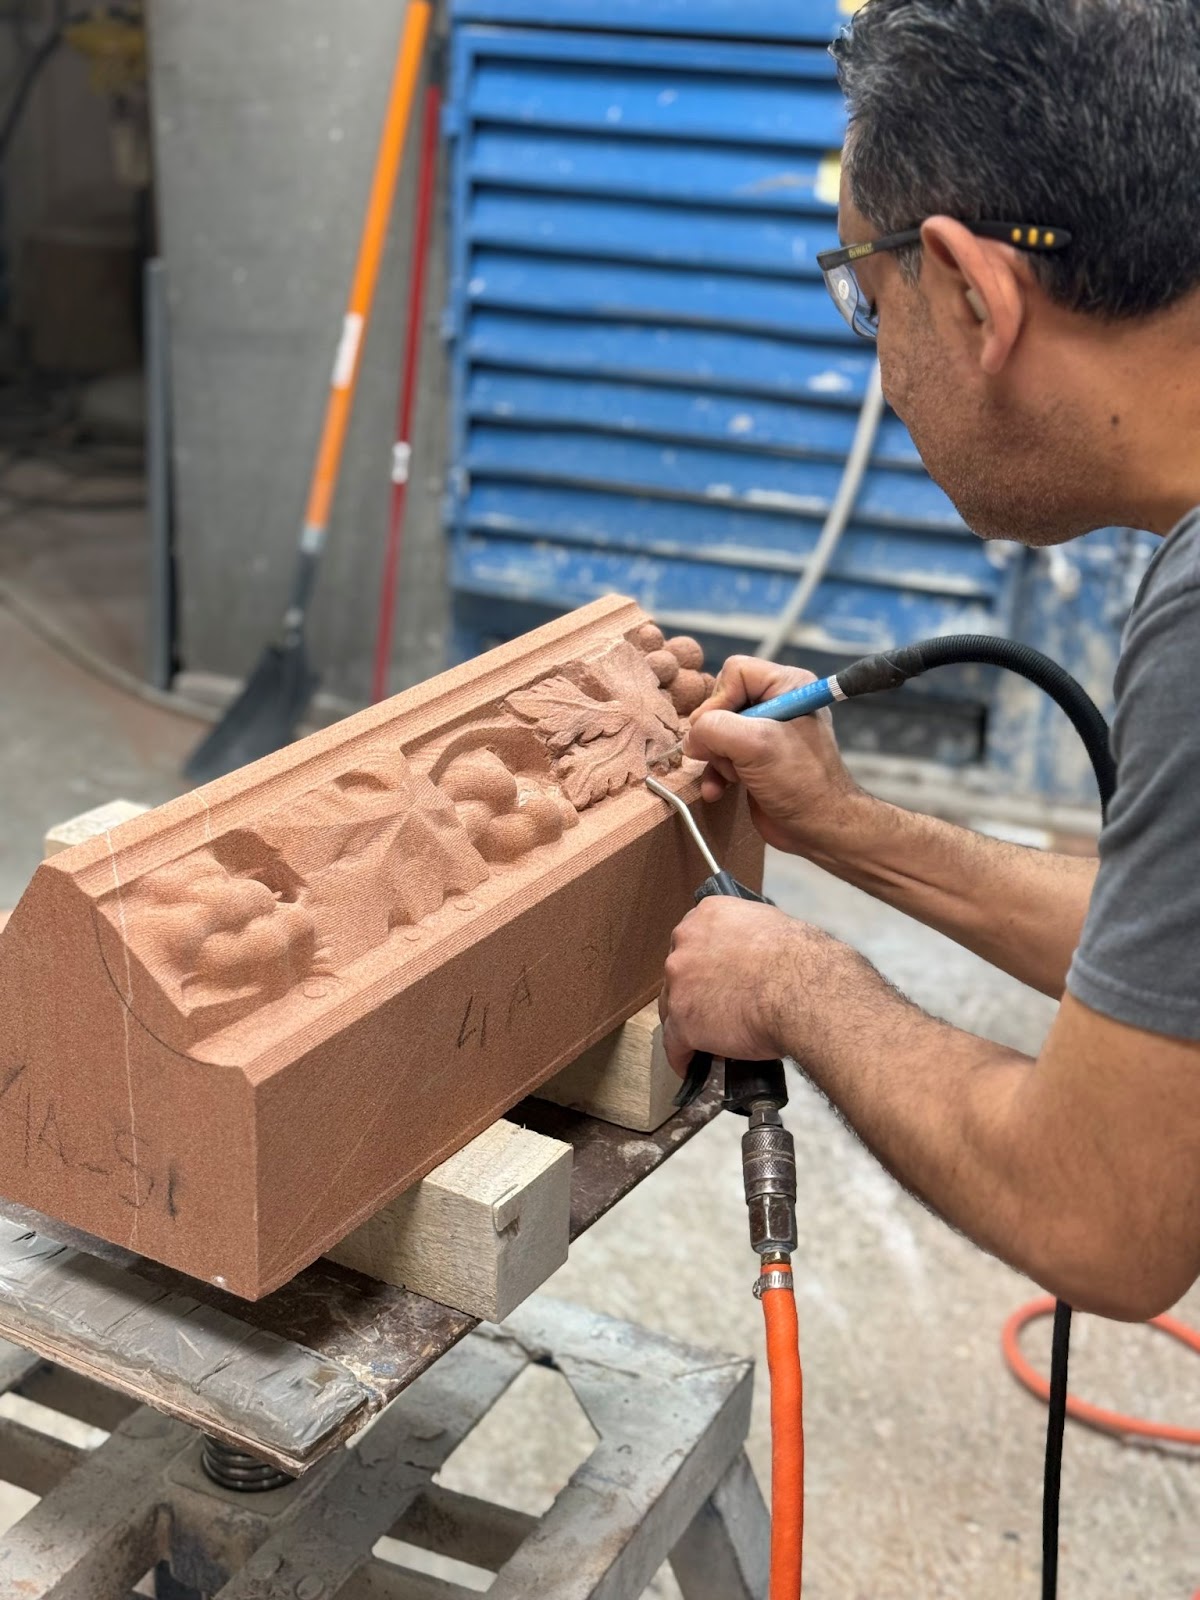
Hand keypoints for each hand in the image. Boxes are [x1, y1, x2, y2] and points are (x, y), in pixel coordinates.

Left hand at [659, 898, 802, 1075]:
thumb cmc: (800, 959)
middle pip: (678, 973)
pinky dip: (683, 1055)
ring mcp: (679, 983)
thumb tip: (756, 958)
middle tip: (715, 1008)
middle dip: (693, 991)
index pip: (694, 940)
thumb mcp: (772, 926)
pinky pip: (675, 1044)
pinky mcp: (683, 1022)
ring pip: (673, 1007)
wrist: (802, 989)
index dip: (704, 963)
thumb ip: (748, 937)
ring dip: (687, 1022)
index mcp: (708, 915)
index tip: (713, 976)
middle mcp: (685, 943)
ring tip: (705, 1039)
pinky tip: (692, 1064)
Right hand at [685, 656, 864, 856]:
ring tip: (733, 776)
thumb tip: (692, 739)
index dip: (721, 699)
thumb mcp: (755, 745)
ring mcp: (765, 733)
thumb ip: (714, 729)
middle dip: (718, 735)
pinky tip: (717, 791)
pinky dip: (715, 774)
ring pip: (717, 732)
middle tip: (733, 757)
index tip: (725, 731)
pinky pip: (720, 756)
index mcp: (788, 686)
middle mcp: (777, 704)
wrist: (819, 829)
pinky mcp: (755, 759)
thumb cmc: (801, 782)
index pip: (735, 672)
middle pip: (722, 702)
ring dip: (716, 758)